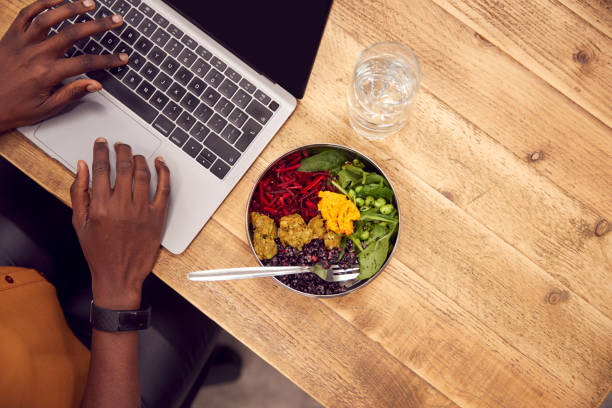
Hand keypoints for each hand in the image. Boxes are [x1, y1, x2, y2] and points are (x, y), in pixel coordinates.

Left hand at [0, 0, 127, 132]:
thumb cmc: (13, 107)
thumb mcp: (47, 108)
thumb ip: (71, 94)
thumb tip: (94, 84)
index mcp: (46, 74)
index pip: (85, 64)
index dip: (107, 60)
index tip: (122, 58)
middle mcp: (35, 54)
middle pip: (72, 34)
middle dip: (97, 26)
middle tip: (115, 21)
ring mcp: (22, 42)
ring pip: (49, 18)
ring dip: (71, 8)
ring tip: (90, 3)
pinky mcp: (11, 36)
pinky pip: (27, 14)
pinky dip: (43, 3)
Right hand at [71, 139, 170, 308]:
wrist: (119, 275)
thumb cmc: (98, 252)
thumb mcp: (80, 223)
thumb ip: (78, 192)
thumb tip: (81, 167)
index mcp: (101, 206)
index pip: (102, 168)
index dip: (101, 151)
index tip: (101, 143)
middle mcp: (122, 206)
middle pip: (124, 167)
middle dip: (122, 151)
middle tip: (120, 145)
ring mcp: (142, 211)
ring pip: (144, 174)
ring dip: (139, 159)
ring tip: (135, 155)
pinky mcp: (157, 217)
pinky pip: (164, 189)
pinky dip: (163, 173)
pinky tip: (160, 163)